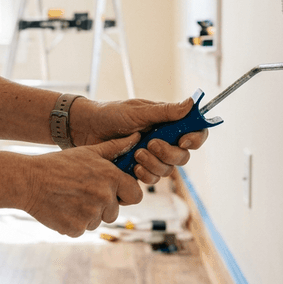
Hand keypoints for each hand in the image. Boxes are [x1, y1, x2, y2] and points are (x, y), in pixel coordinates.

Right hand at [23, 134, 143, 236]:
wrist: (28, 180)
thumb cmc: (59, 164)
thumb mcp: (88, 151)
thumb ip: (115, 147)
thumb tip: (137, 137)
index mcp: (111, 178)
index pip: (135, 195)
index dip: (125, 195)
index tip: (114, 193)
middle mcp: (104, 197)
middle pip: (114, 212)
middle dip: (102, 207)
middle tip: (81, 193)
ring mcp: (90, 214)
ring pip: (96, 222)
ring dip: (86, 215)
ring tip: (68, 198)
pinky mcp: (75, 228)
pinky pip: (81, 230)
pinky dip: (72, 223)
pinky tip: (61, 208)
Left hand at [70, 97, 208, 183]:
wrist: (86, 129)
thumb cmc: (111, 114)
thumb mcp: (138, 111)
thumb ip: (165, 112)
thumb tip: (191, 103)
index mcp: (167, 125)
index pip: (194, 133)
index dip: (196, 139)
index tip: (184, 140)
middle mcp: (164, 142)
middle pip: (183, 156)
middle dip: (169, 153)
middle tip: (151, 144)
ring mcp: (152, 157)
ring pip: (167, 170)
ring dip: (154, 164)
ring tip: (136, 154)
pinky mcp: (139, 170)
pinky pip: (152, 179)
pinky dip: (145, 175)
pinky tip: (133, 166)